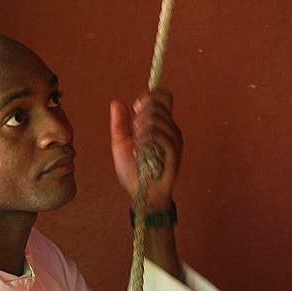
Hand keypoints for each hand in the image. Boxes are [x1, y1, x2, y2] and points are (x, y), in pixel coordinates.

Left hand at [110, 90, 181, 210]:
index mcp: (160, 125)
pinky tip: (139, 153)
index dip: (149, 97)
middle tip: (135, 134)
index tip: (135, 108)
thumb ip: (119, 124)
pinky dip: (146, 143)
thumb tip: (117, 102)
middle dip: (140, 116)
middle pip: (158, 105)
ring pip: (157, 120)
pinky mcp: (174, 154)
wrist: (140, 193)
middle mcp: (170, 130)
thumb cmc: (133, 170)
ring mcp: (174, 141)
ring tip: (137, 148)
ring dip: (141, 132)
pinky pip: (161, 137)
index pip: (163, 98)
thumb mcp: (120, 144)